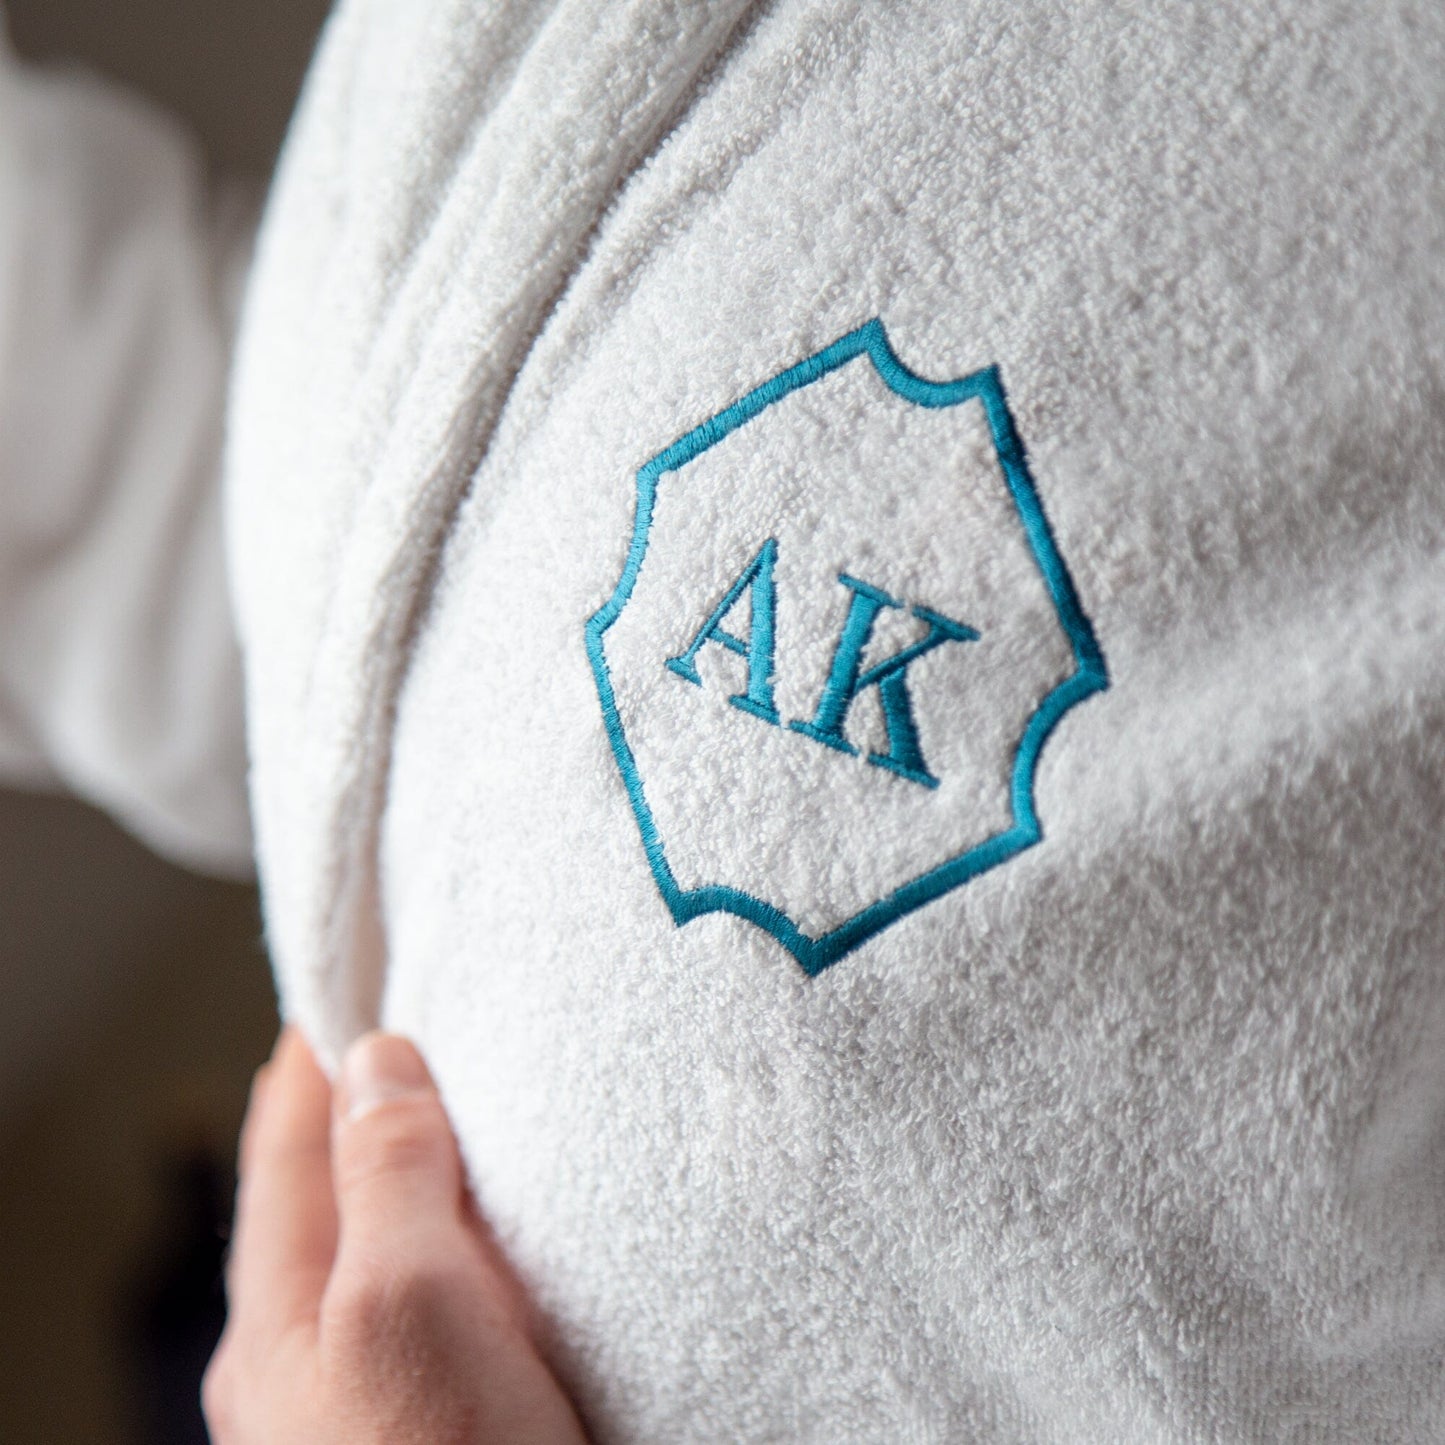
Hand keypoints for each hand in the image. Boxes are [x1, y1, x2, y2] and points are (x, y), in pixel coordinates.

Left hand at [203, 1027, 588, 1444]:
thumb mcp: (406, 1299)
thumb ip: (388, 1176)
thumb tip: (375, 1060)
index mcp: (273, 1333)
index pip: (281, 1159)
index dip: (307, 1069)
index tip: (334, 992)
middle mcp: (304, 1372)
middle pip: (318, 1211)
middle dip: (350, 1123)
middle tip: (386, 1045)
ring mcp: (365, 1405)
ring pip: (376, 1262)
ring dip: (406, 1188)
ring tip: (441, 1128)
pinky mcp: (439, 1427)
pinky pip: (429, 1308)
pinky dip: (451, 1251)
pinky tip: (490, 1254)